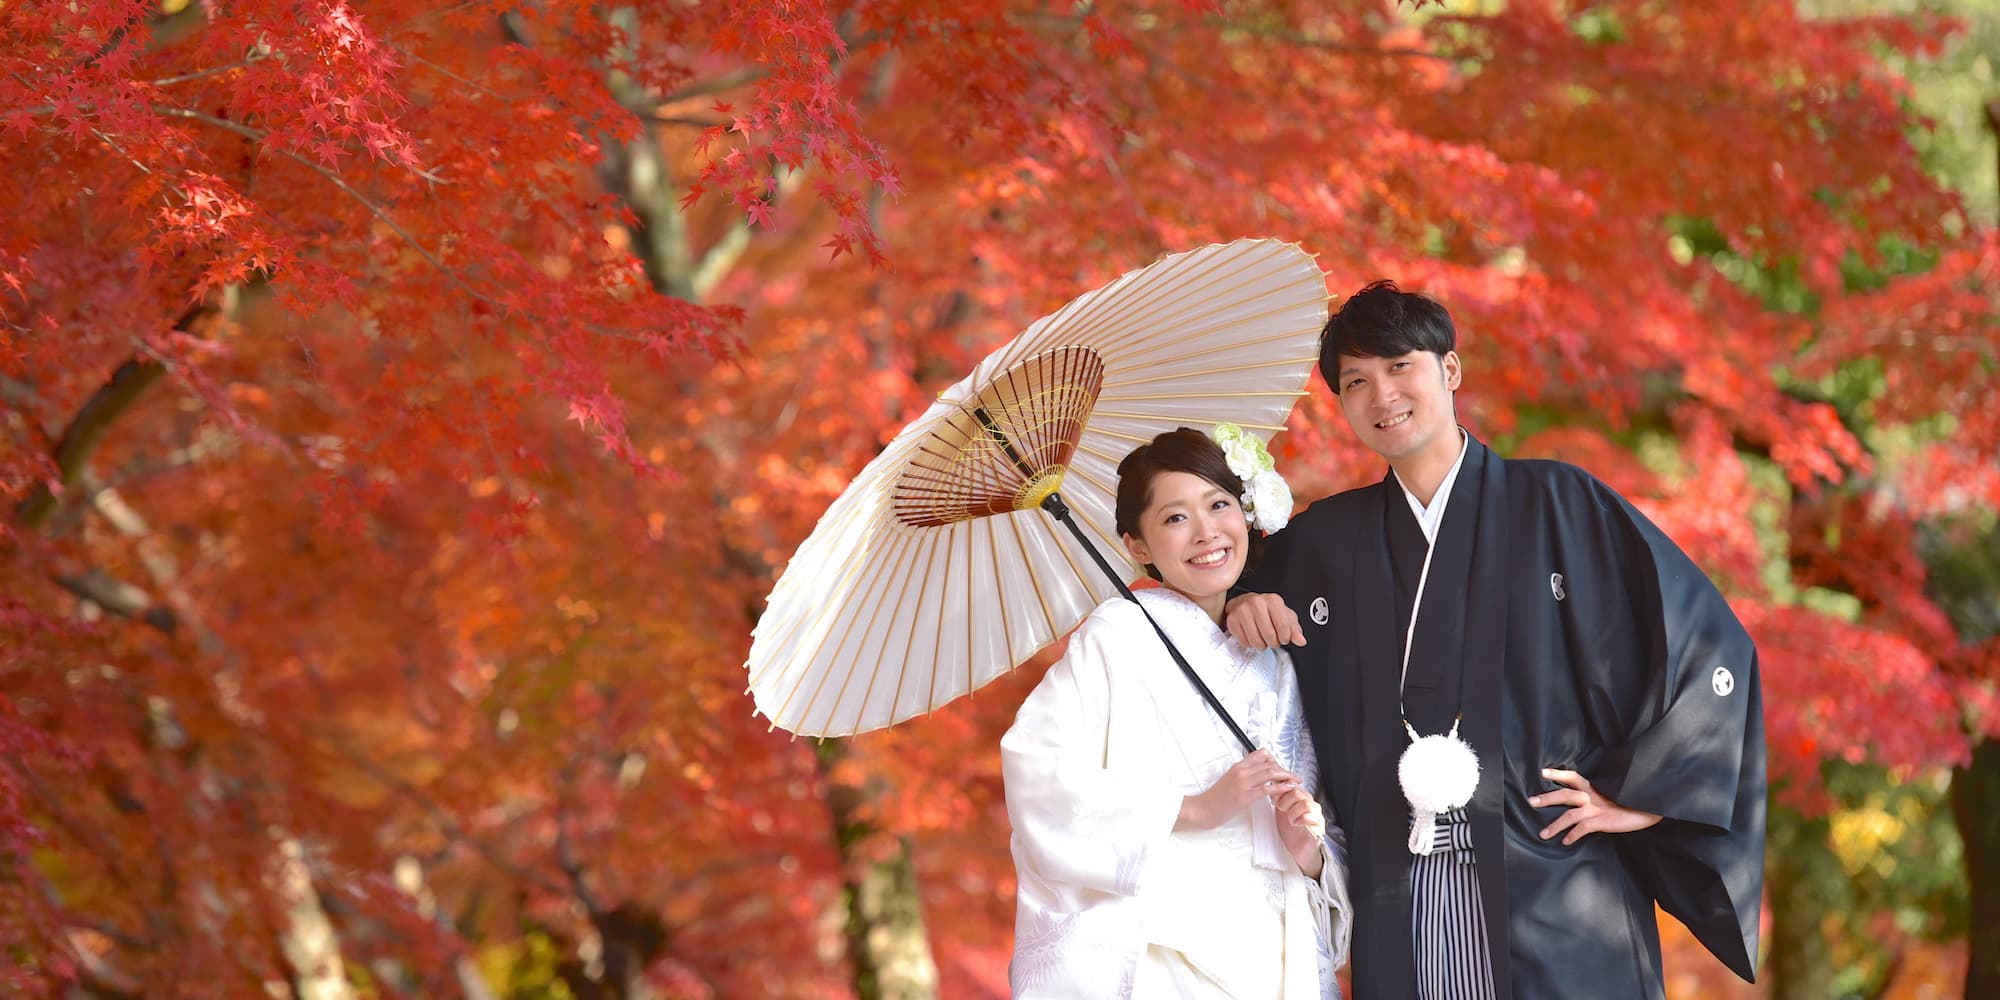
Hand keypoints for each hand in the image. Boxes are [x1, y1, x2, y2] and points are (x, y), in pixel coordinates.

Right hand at [1177, 749, 1298, 831]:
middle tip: (1294, 776)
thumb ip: (1242, 776)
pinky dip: (1281, 787)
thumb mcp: (1228, 780)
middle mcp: (1241, 771)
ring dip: (1287, 776)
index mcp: (1238, 766)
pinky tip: (1288, 788)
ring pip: (1271, 772)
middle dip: (1285, 769)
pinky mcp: (1245, 796)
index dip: (1275, 760)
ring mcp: (1243, 783)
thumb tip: (1255, 776)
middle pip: (1269, 763)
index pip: (1261, 754)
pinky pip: (1267, 788)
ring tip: (1296, 781)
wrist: (1202, 809)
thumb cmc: (1214, 798)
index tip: (1281, 768)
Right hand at [1224, 593, 1304, 648]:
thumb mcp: (1285, 617)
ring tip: (1262, 637)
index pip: (1283, 627)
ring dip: (1261, 644)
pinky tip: (1251, 634)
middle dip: (1273, 642)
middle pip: (1269, 636)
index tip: (1283, 637)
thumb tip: (1301, 640)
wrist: (1246, 603)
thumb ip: (1295, 630)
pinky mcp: (1232, 619)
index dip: (1284, 638)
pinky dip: (1249, 643)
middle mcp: (1256, 602)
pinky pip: (1244, 642)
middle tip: (1272, 638)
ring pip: (1256, 641)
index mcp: (1273, 600)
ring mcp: (1242, 610)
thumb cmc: (1267, 611)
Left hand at [1273, 785, 1325, 877]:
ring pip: (1304, 803)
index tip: (1274, 799)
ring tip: (1290, 820)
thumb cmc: (1291, 832)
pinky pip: (1311, 817)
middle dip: (1284, 801)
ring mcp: (1316, 814)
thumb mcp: (1281, 811)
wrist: (1298, 850)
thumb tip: (1271, 786)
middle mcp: (1310, 803)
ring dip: (1292, 812)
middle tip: (1282, 811)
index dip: (1280, 790)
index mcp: (1301, 798)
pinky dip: (1300, 820)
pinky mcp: (1318, 826)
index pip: (1291, 783)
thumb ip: (1278, 798)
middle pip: (1296, 791)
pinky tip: (1296, 824)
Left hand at [1529, 768, 1661, 844]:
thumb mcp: (1612, 794)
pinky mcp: (1603, 821)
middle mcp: (1593, 795)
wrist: (1651, 807)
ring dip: (1554, 825)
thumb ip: (1598, 796)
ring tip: (1542, 834)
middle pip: (1565, 794)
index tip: (1542, 771)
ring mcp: (1597, 808)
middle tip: (1531, 801)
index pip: (1573, 777)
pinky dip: (1572, 835)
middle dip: (1547, 797)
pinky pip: (1583, 828)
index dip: (1558, 774)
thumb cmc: (1631, 801)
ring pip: (1570, 814)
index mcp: (1595, 787)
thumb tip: (1583, 801)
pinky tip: (1565, 842)